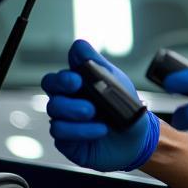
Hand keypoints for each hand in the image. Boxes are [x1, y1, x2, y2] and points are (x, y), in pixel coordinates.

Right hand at [41, 39, 160, 171]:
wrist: (138, 138)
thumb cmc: (125, 108)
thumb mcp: (116, 83)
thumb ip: (97, 64)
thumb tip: (79, 46)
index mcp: (76, 86)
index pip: (57, 78)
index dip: (62, 78)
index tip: (77, 79)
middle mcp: (67, 102)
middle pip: (50, 91)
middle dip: (63, 90)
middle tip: (81, 93)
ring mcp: (65, 121)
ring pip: (54, 112)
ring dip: (75, 111)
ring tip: (95, 113)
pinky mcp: (67, 141)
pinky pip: (62, 133)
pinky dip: (82, 130)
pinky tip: (100, 129)